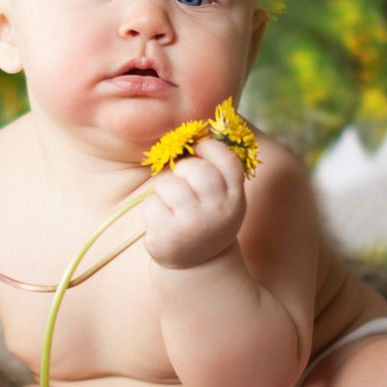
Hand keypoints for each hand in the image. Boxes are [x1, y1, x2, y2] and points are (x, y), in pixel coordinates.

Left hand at [142, 139, 246, 269]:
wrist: (197, 263)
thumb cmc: (204, 215)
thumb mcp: (221, 195)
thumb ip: (216, 166)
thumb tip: (206, 123)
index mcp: (235, 196)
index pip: (227, 160)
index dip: (208, 148)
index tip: (197, 151)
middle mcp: (219, 211)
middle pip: (196, 170)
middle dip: (183, 170)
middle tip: (183, 184)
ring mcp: (195, 225)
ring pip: (168, 186)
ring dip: (164, 192)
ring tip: (172, 207)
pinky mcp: (170, 237)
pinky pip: (151, 205)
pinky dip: (151, 210)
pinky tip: (162, 223)